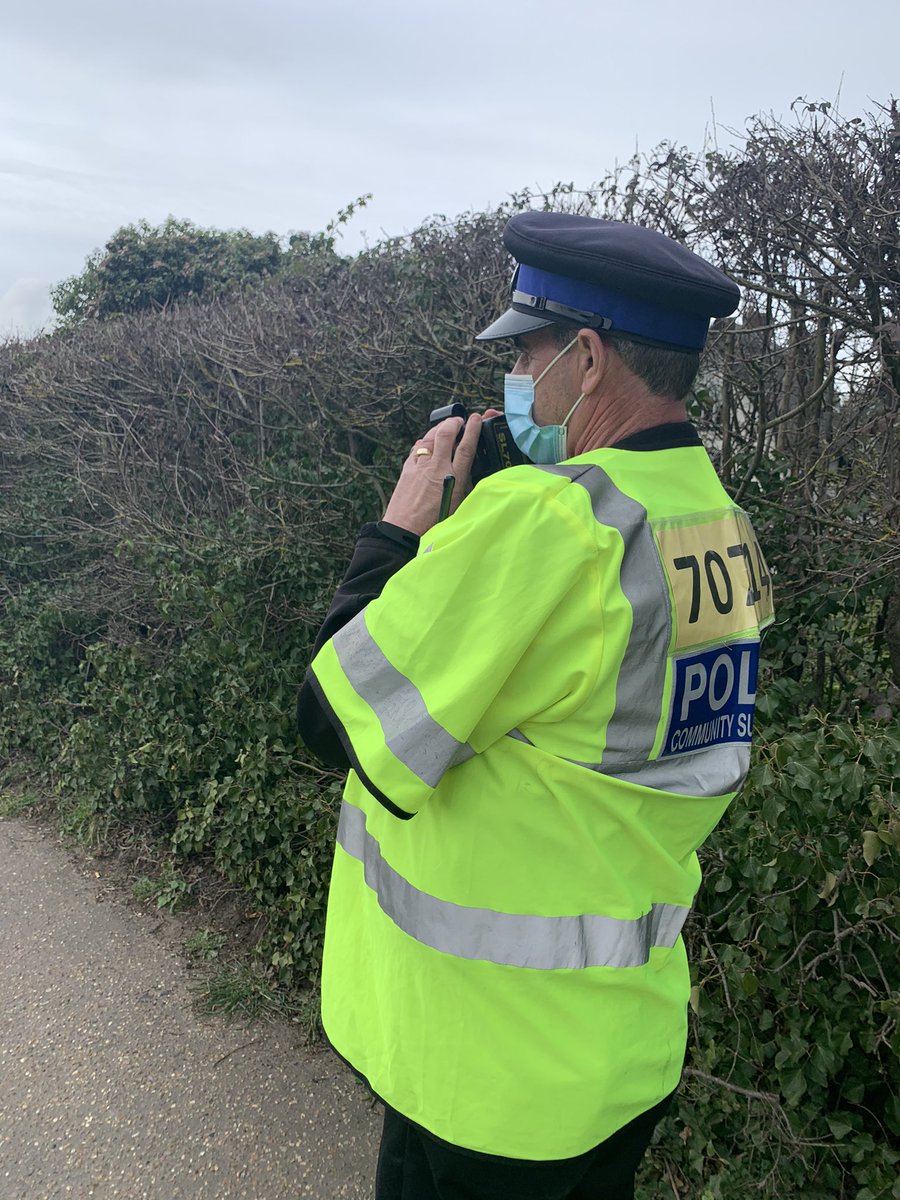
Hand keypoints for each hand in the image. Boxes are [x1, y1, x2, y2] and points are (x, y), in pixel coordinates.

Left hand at [383, 413, 483, 536]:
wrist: (405, 530)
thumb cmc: (434, 523)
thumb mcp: (458, 504)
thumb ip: (463, 483)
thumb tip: (467, 468)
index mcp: (454, 478)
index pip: (466, 447)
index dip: (473, 429)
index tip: (477, 419)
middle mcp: (436, 468)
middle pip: (446, 434)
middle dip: (454, 422)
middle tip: (459, 420)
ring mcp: (420, 466)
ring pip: (429, 437)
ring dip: (438, 428)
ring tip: (445, 427)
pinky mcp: (407, 469)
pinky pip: (417, 448)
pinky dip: (424, 441)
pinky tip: (428, 442)